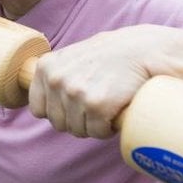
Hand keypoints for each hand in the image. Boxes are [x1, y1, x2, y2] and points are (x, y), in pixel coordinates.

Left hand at [28, 28, 157, 138]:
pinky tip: (115, 112)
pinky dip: (107, 129)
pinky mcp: (96, 105)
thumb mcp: (73, 57)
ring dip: (93, 125)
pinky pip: (96, 132)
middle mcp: (56, 79)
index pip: (38, 109)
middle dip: (77, 120)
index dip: (58, 112)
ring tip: (106, 107)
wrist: (143, 50)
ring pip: (77, 130)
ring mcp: (75, 93)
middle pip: (58, 123)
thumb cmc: (110, 54)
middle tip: (95, 106)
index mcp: (46, 67)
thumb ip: (56, 75)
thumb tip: (40, 105)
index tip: (74, 106)